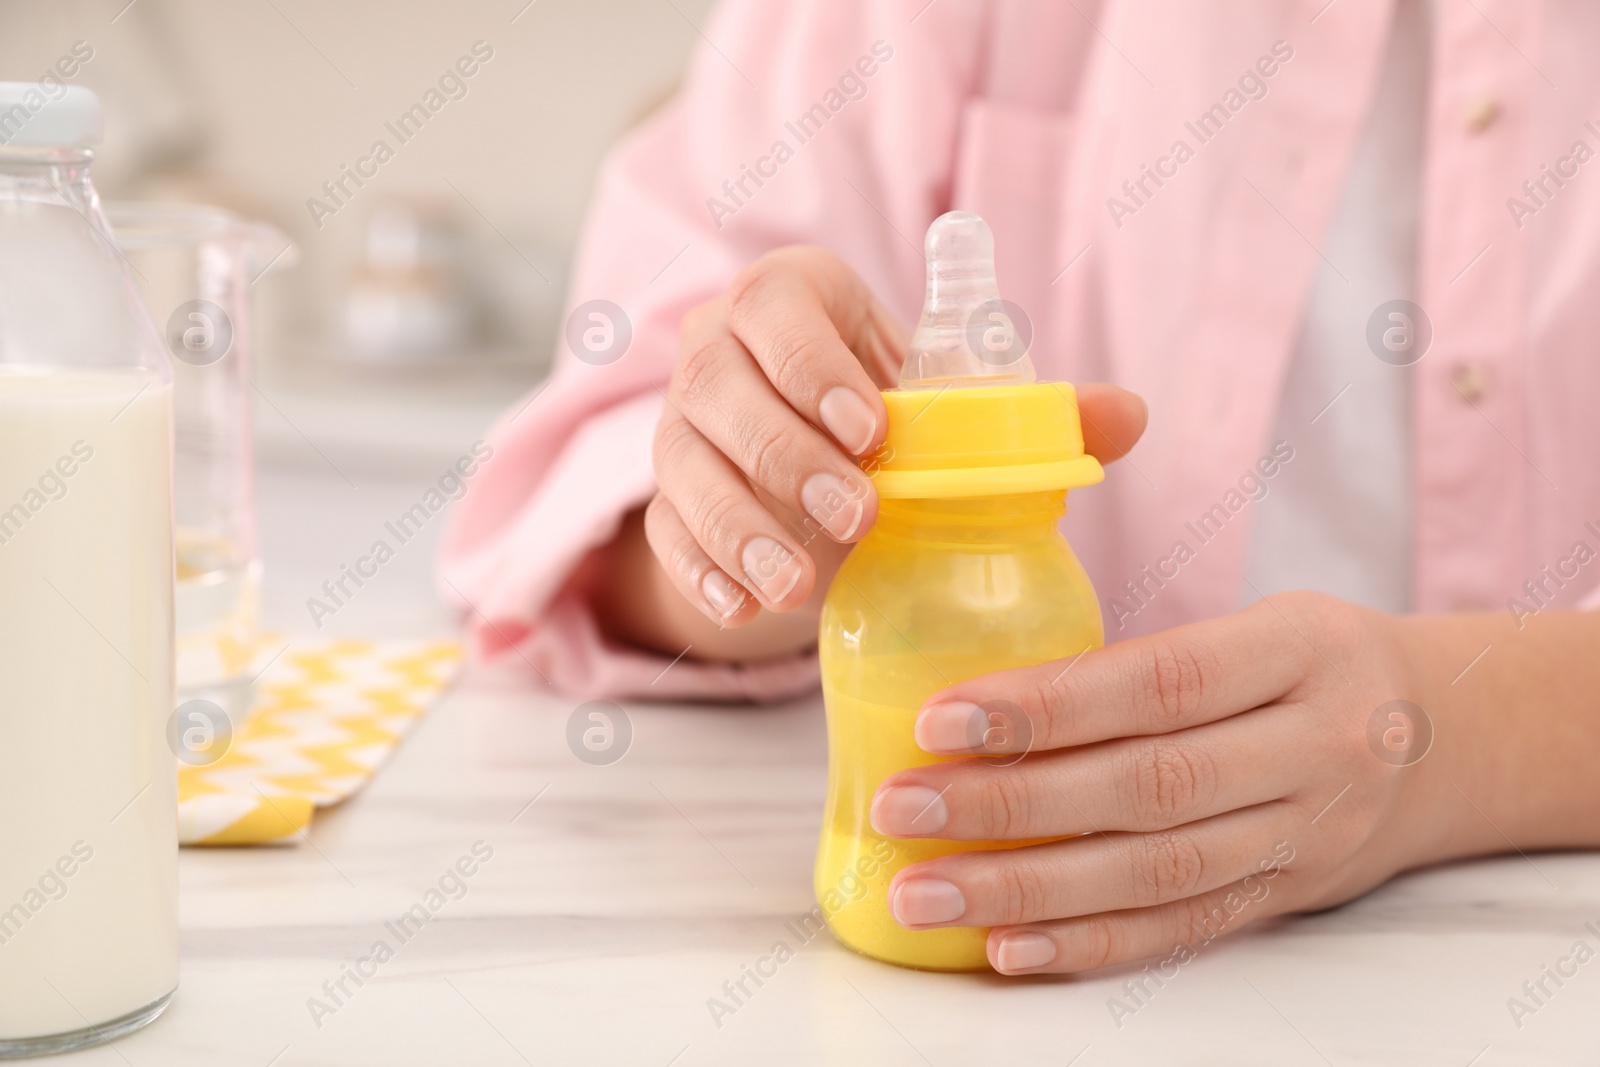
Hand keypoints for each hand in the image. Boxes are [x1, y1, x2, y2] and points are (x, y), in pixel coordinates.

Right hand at [640, 245, 1146, 641]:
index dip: (813, 361)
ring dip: (739, 525)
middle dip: (786, 453)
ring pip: (684, 463)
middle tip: (859, 514)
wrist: (814, 471)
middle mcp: (717, 352)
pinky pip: (666, 530)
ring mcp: (681, 429)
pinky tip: (744, 605)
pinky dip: (700, 571)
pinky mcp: (667, 500)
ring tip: (798, 583)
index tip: (871, 426)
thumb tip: (1128, 415)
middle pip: (718, 386)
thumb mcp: (948, 410)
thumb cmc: (890, 425)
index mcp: (788, 300)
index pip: (776, 306)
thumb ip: (1031, 413)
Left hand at [870, 591, 1455, 974]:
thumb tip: (980, 689)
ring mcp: (1305, 836)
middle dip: (1009, 805)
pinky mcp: (1286, 898)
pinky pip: (1183, 932)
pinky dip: (1090, 945)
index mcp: (1300, 651)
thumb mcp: (1260, 623)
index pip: (1160, 683)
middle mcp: (1314, 748)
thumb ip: (1147, 658)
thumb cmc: (1312, 663)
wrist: (1444, 739)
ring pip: (1154, 874)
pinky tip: (1006, 947)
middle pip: (1147, 787)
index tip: (940, 719)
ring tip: (922, 893)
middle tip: (900, 808)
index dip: (1046, 705)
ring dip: (1025, 890)